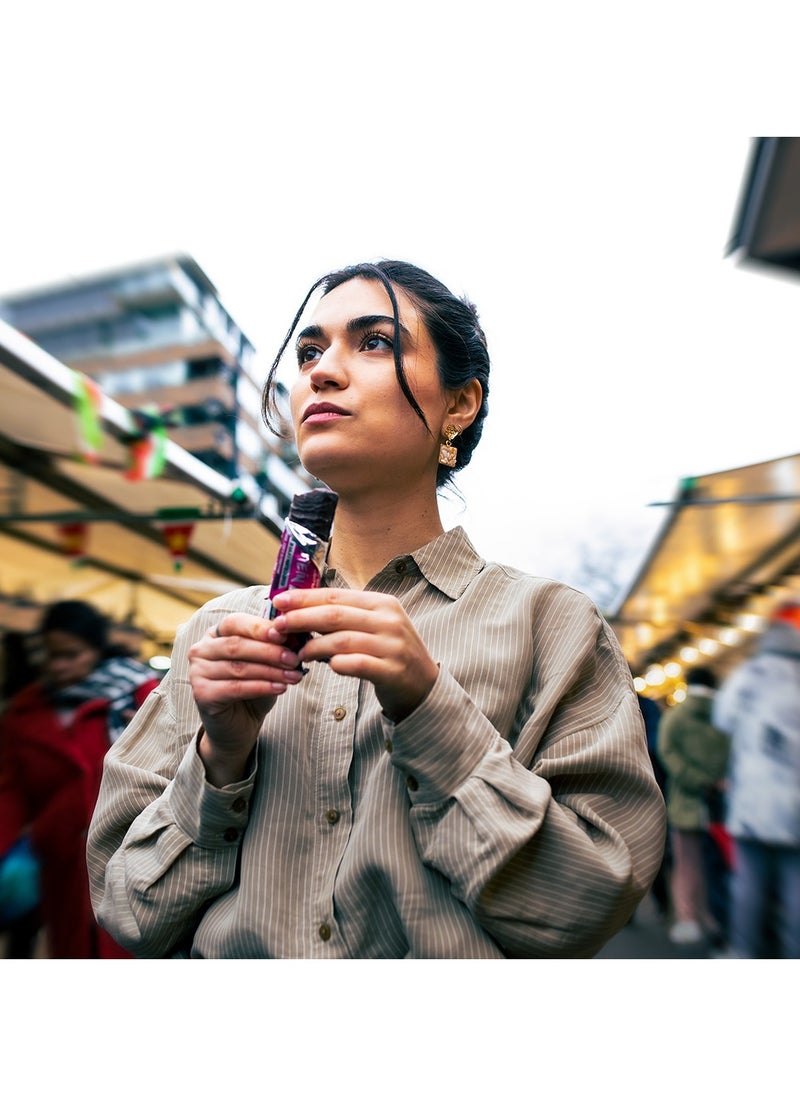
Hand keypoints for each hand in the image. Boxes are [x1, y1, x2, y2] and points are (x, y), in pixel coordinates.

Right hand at [188, 613, 304, 784]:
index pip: (235, 622)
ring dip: (270, 671)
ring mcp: (197, 672)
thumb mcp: (265, 662)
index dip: (260, 628)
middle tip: (295, 658)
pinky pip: (236, 688)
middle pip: (237, 645)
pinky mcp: (201, 694)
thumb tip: (295, 635)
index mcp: (214, 634)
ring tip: (294, 675)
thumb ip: (274, 646)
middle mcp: (201, 650)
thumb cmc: (253, 687)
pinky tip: (281, 688)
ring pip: (239, 667)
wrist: (239, 725)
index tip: (286, 635)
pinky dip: (261, 687)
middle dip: (270, 651)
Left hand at [270, 588, 438, 721]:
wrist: (424, 685)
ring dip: (314, 646)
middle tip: (278, 625)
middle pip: (335, 615)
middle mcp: (389, 620)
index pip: (336, 595)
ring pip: (342, 640)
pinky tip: (327, 666)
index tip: (279, 601)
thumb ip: (345, 616)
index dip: (304, 598)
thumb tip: (302, 610)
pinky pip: (356, 664)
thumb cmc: (389, 652)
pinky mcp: (392, 671)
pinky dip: (337, 663)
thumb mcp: (374, 626)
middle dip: (301, 618)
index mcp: (382, 603)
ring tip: (298, 652)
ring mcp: (392, 646)